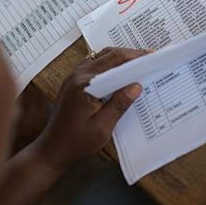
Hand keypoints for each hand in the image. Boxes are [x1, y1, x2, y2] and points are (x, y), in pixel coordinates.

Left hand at [34, 47, 146, 171]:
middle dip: (130, 54)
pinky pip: (95, 67)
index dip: (135, 57)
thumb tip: (137, 86)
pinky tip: (122, 74)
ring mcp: (73, 77)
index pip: (114, 61)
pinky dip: (110, 66)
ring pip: (101, 58)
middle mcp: (77, 76)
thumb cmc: (76, 142)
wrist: (52, 150)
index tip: (152, 56)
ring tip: (140, 63)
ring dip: (120, 58)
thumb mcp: (102, 127)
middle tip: (151, 57)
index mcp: (84, 84)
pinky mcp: (73, 83)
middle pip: (108, 55)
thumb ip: (119, 104)